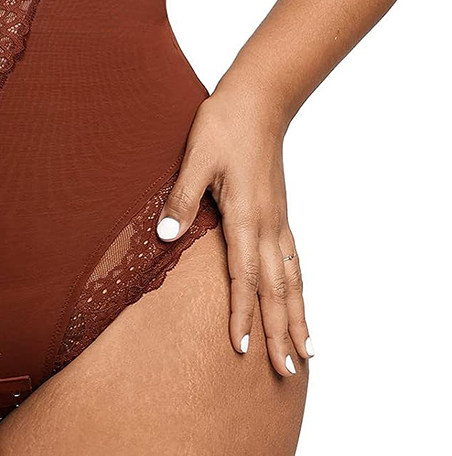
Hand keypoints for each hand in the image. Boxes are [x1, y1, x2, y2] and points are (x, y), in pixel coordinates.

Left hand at [156, 89, 313, 375]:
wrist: (258, 100)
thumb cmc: (223, 125)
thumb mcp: (195, 158)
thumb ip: (182, 197)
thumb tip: (166, 235)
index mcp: (245, 215)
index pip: (244, 278)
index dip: (243, 315)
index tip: (243, 351)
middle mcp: (267, 224)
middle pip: (276, 289)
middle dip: (281, 332)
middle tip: (286, 373)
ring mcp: (278, 218)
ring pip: (292, 278)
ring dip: (298, 316)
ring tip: (307, 353)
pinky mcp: (280, 211)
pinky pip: (294, 259)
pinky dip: (300, 287)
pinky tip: (301, 299)